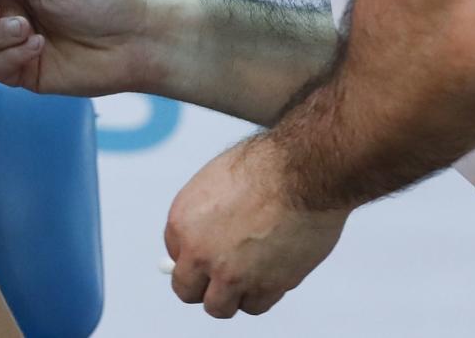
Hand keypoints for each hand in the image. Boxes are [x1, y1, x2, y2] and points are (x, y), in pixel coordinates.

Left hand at [165, 137, 347, 317]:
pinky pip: (255, 306)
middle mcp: (199, 253)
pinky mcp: (264, 287)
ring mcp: (230, 274)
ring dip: (232, 295)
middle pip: (187, 290)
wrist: (299, 172)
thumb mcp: (215, 183)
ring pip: (219, 306)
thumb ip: (205, 215)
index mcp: (182, 223)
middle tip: (222, 275)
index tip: (210, 253)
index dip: (194, 255)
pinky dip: (263, 294)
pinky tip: (273, 271)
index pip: (175, 256)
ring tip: (251, 273)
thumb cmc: (263, 167)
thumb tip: (202, 240)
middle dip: (202, 285)